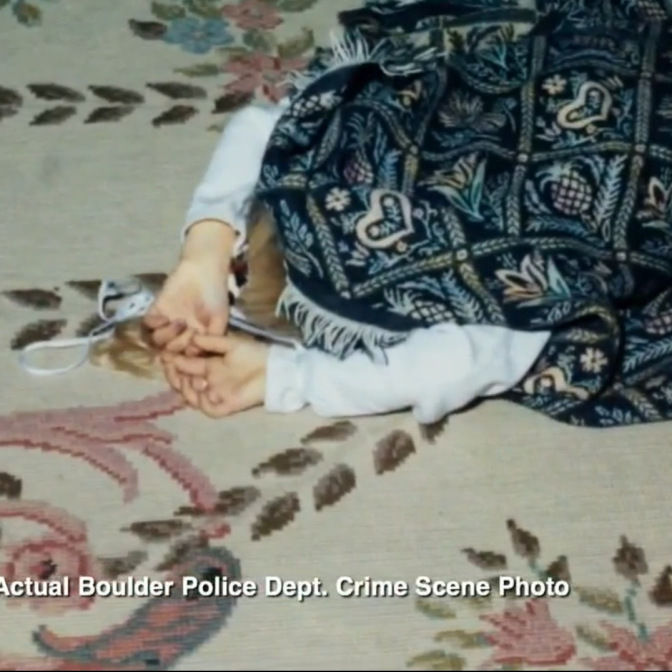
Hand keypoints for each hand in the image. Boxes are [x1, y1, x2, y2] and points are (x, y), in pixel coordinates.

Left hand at [143, 220, 235, 391]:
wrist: (204, 269)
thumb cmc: (215, 294)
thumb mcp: (220, 320)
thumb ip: (211, 339)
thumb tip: (195, 354)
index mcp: (195, 338)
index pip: (185, 357)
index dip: (185, 360)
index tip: (190, 355)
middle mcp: (178, 334)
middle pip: (169, 352)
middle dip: (178, 348)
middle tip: (189, 333)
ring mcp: (165, 323)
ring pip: (156, 342)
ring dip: (166, 337)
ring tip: (180, 322)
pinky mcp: (155, 310)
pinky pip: (146, 326)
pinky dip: (153, 326)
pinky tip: (165, 317)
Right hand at [168, 333, 268, 417]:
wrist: (275, 368)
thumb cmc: (255, 353)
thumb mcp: (231, 343)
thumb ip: (211, 341)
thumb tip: (191, 337)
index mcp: (210, 365)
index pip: (187, 365)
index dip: (176, 362)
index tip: (166, 356)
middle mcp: (210, 380)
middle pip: (186, 383)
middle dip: (177, 378)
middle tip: (174, 371)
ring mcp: (218, 393)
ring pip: (194, 397)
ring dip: (188, 390)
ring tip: (191, 381)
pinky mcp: (228, 405)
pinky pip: (210, 409)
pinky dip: (203, 403)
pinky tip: (204, 392)